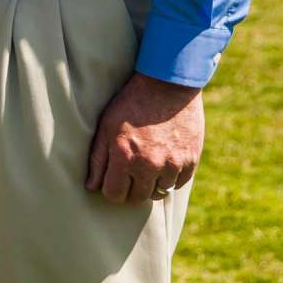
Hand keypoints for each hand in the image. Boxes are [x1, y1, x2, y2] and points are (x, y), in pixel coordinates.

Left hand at [86, 73, 204, 204]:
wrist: (168, 85)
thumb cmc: (131, 103)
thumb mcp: (106, 126)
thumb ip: (98, 159)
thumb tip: (91, 186)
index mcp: (125, 157)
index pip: (114, 195)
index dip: (111, 190)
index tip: (113, 181)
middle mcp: (149, 165)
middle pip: (138, 198)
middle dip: (131, 190)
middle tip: (130, 176)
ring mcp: (172, 164)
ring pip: (159, 193)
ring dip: (151, 184)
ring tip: (147, 167)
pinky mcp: (190, 160)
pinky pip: (178, 183)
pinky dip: (170, 178)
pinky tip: (164, 163)